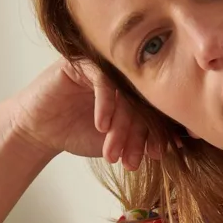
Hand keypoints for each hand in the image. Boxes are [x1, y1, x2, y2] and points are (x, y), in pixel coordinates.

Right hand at [1, 58, 159, 170]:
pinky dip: (105, 105)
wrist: (41, 131)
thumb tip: (181, 144)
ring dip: (121, 126)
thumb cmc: (79, 134)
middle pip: (142, 102)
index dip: (159, 134)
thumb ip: (144, 140)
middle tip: (133, 159)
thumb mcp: (117, 143)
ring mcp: (104, 68)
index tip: (158, 155)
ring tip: (113, 151)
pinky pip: (103, 80)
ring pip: (124, 93)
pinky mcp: (82, 63)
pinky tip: (101, 126)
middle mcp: (123, 78)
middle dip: (138, 136)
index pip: (155, 110)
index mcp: (136, 93)